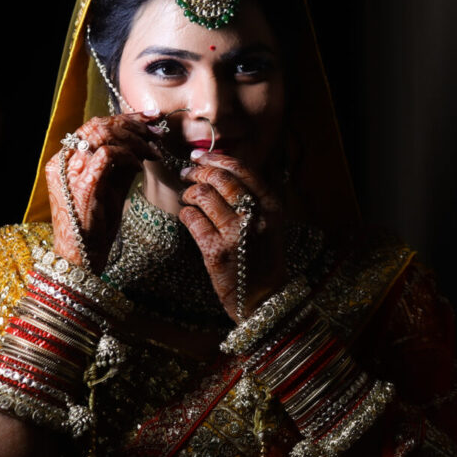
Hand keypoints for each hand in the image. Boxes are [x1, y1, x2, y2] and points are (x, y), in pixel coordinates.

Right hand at [45, 113, 168, 272]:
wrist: (83, 255)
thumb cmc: (97, 224)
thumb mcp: (113, 187)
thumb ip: (123, 165)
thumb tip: (144, 144)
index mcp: (67, 159)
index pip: (95, 125)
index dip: (125, 118)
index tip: (150, 119)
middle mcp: (64, 161)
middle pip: (98, 124)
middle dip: (133, 124)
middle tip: (157, 133)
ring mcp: (70, 172)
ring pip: (101, 133)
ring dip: (134, 138)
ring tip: (153, 150)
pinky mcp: (82, 185)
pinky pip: (106, 155)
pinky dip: (128, 155)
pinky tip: (140, 166)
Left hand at [179, 151, 290, 320]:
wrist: (263, 299)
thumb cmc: (262, 260)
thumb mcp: (269, 225)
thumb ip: (252, 200)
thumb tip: (220, 171)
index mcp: (272, 207)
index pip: (242, 171)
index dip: (216, 159)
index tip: (200, 157)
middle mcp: (256, 217)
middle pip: (220, 179)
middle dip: (198, 172)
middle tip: (187, 174)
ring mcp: (236, 234)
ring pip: (203, 196)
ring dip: (189, 193)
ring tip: (188, 198)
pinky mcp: (216, 252)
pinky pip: (192, 219)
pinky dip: (185, 214)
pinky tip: (187, 217)